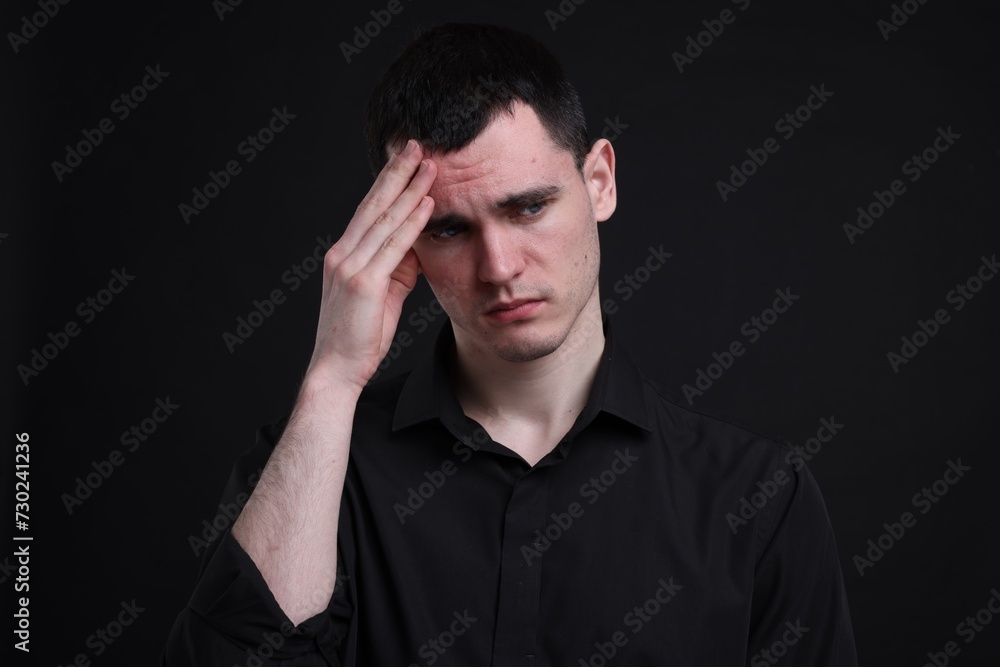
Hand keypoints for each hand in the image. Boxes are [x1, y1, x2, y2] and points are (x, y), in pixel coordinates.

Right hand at [305, 139, 435, 391]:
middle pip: (374, 204)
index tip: (404, 159)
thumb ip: (397, 267)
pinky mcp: (364, 283)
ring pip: (385, 219)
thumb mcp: (384, 295)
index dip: (387, 182)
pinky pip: (393, 246)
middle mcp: (343, 254)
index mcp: (344, 255)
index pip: (368, 210)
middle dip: (396, 172)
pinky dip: (412, 223)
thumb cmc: (360, 336)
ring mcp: (351, 267)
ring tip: (429, 164)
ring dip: (410, 189)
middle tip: (415, 144)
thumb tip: (417, 245)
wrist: (337, 369)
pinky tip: (427, 204)